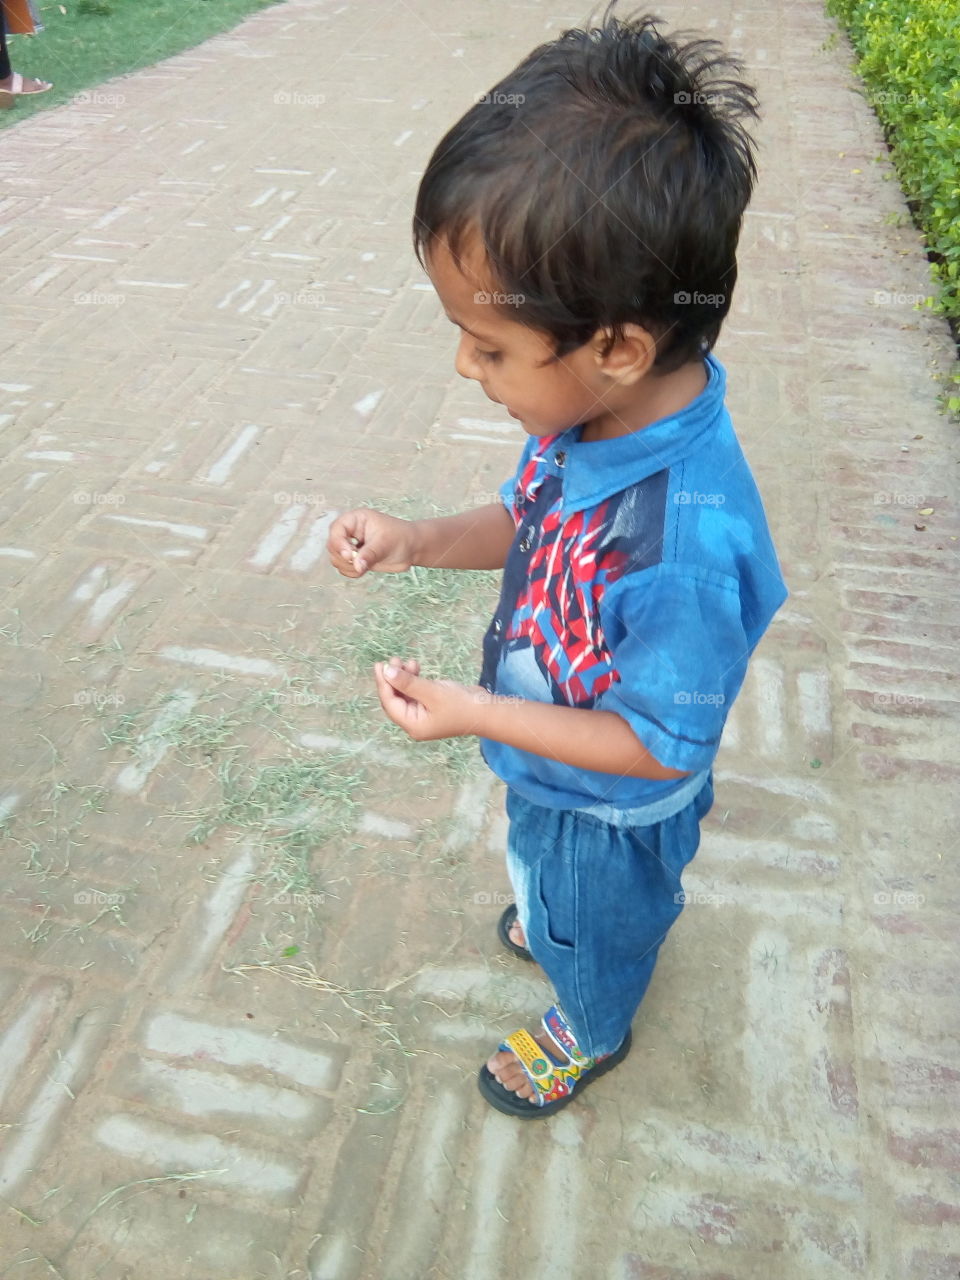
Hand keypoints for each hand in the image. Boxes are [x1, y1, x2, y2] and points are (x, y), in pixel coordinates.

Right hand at [327, 508, 419, 577]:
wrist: (412, 549)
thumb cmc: (401, 538)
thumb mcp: (385, 544)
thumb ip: (369, 554)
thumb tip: (357, 565)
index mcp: (356, 519)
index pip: (336, 529)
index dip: (339, 543)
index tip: (350, 555)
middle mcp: (350, 531)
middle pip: (332, 545)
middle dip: (344, 557)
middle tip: (360, 562)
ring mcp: (351, 545)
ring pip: (336, 559)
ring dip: (347, 566)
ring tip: (365, 566)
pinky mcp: (355, 559)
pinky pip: (344, 568)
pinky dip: (351, 572)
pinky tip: (364, 569)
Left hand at [373, 656, 488, 740]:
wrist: (486, 711)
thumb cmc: (460, 704)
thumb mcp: (432, 692)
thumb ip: (408, 682)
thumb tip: (387, 671)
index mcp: (413, 725)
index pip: (391, 703)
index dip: (384, 684)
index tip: (380, 665)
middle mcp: (415, 722)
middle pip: (396, 699)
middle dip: (393, 679)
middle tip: (392, 660)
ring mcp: (424, 715)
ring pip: (406, 694)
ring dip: (404, 677)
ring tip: (406, 661)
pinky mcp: (432, 707)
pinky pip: (416, 692)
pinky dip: (414, 680)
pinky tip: (416, 667)